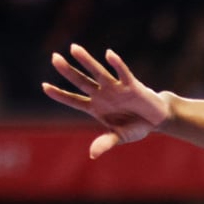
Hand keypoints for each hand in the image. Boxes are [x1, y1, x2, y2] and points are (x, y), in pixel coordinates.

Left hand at [42, 44, 168, 159]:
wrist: (158, 119)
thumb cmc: (137, 127)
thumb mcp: (120, 137)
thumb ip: (106, 143)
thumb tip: (92, 155)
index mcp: (96, 108)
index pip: (74, 100)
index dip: (60, 95)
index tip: (45, 87)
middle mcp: (103, 95)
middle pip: (81, 82)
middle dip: (68, 71)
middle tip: (54, 58)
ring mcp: (116, 88)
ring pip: (98, 73)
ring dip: (86, 61)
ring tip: (73, 48)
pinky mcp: (132, 84)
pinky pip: (123, 73)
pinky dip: (117, 64)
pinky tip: (108, 54)